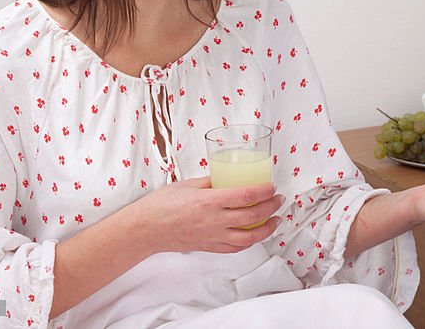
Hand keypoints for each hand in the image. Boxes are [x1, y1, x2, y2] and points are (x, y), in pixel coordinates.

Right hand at [131, 177, 286, 255]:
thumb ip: (211, 181)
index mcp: (208, 201)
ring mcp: (212, 236)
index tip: (272, 186)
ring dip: (266, 229)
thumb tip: (227, 176)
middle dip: (271, 208)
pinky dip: (249, 242)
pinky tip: (255, 235)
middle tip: (278, 199)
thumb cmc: (161, 205)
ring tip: (275, 220)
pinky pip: (234, 248)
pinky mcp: (208, 247)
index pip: (245, 196)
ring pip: (248, 238)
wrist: (145, 229)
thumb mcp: (188, 184)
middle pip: (251, 216)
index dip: (263, 191)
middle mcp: (213, 221)